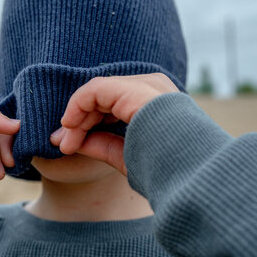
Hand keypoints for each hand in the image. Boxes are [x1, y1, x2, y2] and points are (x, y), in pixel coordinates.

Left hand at [49, 73, 179, 175]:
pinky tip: (70, 125)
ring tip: (67, 143)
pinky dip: (78, 105)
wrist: (192, 172)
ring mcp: (145, 85)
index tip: (70, 147)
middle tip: (64, 145)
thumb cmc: (167, 168)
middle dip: (81, 121)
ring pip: (98, 93)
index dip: (88, 123)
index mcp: (158, 101)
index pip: (113, 104)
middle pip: (104, 98)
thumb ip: (103, 144)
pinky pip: (95, 90)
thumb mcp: (128, 155)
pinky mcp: (133, 89)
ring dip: (78, 117)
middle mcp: (153, 88)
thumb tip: (69, 141)